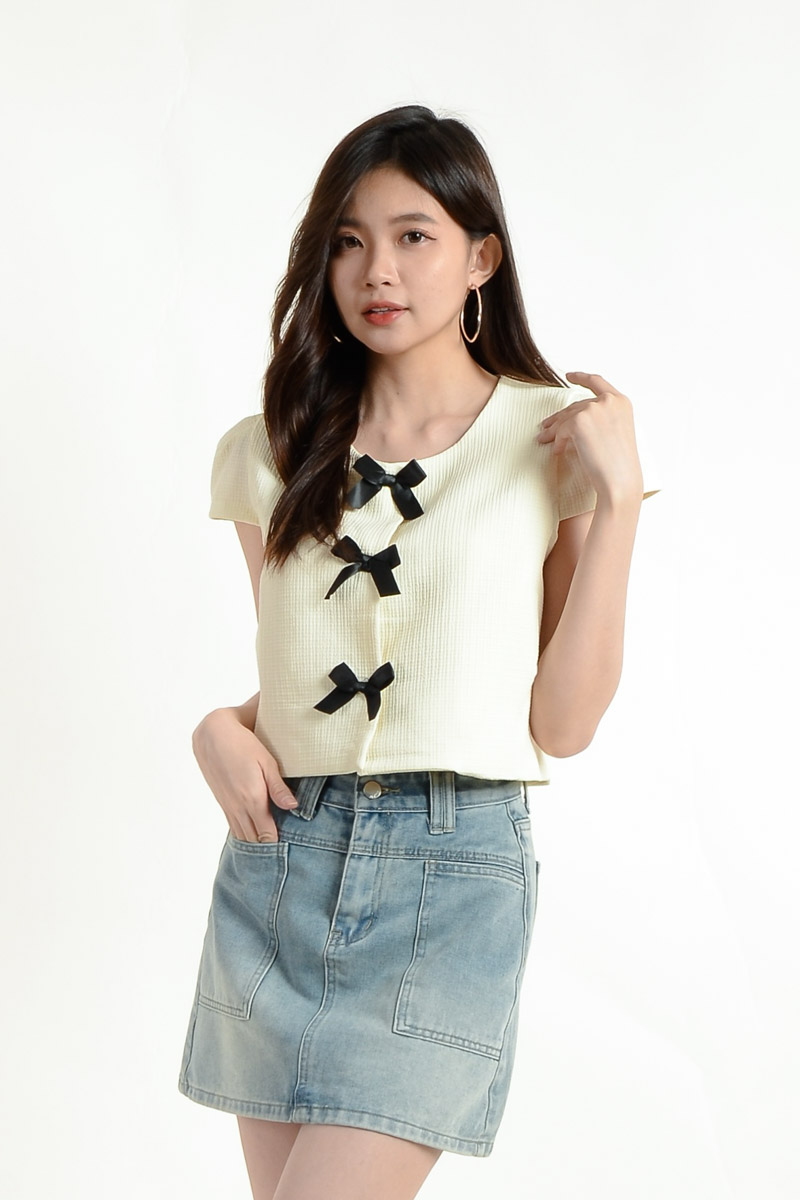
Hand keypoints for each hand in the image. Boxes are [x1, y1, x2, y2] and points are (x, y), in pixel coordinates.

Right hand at [191, 709, 297, 842]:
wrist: (213, 735)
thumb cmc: (243, 745)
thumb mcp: (266, 762)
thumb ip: (278, 788)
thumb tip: (293, 807)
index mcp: (252, 799)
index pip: (266, 833)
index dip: (277, 844)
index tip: (288, 850)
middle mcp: (238, 807)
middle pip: (253, 839)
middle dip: (266, 848)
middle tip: (280, 855)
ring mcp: (228, 805)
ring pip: (241, 834)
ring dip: (253, 843)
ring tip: (267, 850)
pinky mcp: (221, 801)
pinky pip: (232, 825)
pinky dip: (242, 834)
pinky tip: (250, 836)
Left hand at [536, 371, 643, 504]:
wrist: (619, 481)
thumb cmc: (618, 465)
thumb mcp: (614, 433)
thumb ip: (600, 419)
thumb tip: (569, 419)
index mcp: (621, 402)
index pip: (597, 382)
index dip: (581, 377)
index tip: (569, 376)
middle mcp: (609, 401)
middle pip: (576, 406)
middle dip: (559, 417)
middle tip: (545, 426)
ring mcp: (595, 408)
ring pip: (566, 418)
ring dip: (553, 430)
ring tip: (543, 438)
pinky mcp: (580, 421)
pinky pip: (561, 430)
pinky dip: (557, 441)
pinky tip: (557, 452)